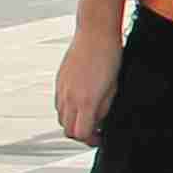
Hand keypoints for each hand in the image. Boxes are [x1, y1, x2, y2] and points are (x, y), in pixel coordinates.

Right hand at [53, 25, 121, 144]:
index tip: (100, 138)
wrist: (95, 33)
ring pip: (61, 117)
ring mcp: (61, 89)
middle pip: (67, 129)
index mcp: (85, 101)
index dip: (91, 140)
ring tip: (88, 116)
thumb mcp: (113, 87)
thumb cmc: (108, 56)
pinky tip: (80, 103)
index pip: (80, 133)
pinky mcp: (58, 81)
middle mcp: (69, 97)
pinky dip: (67, 110)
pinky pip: (58, 104)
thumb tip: (99, 122)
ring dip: (73, 122)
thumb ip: (104, 108)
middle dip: (81, 134)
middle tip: (95, 131)